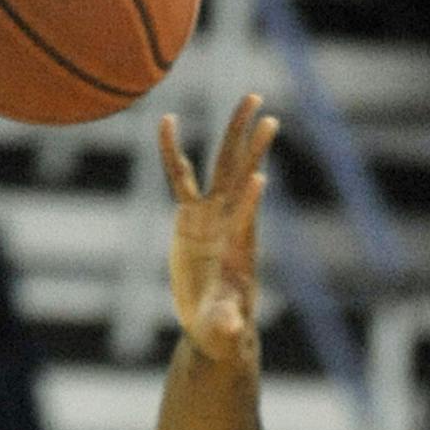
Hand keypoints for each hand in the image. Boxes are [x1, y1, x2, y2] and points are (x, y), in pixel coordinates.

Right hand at [159, 93, 277, 363]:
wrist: (215, 327)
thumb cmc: (221, 330)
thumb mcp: (221, 331)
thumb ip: (225, 324)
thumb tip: (229, 326)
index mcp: (237, 249)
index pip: (246, 219)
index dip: (250, 201)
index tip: (259, 178)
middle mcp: (229, 223)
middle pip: (240, 176)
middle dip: (251, 145)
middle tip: (264, 110)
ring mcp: (212, 216)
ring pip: (223, 165)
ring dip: (235, 133)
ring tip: (251, 99)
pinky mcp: (192, 217)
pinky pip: (180, 176)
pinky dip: (172, 150)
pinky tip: (165, 120)